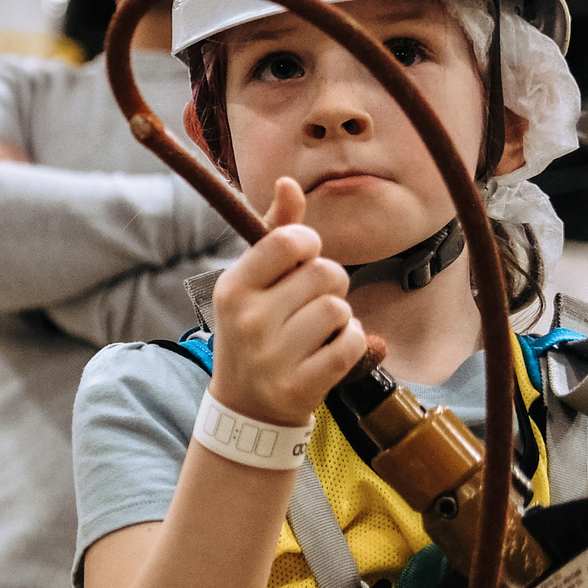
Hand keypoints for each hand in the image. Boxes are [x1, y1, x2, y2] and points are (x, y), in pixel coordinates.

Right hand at [207, 177, 363, 426]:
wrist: (246, 405)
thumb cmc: (256, 330)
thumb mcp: (253, 282)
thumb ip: (275, 233)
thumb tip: (289, 182)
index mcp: (234, 287)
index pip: (290, 241)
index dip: (310, 246)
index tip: (302, 263)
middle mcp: (248, 320)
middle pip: (327, 273)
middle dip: (331, 285)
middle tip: (311, 304)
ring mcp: (271, 356)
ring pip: (341, 309)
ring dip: (342, 319)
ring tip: (318, 332)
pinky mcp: (299, 386)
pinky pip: (353, 344)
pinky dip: (352, 345)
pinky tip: (329, 353)